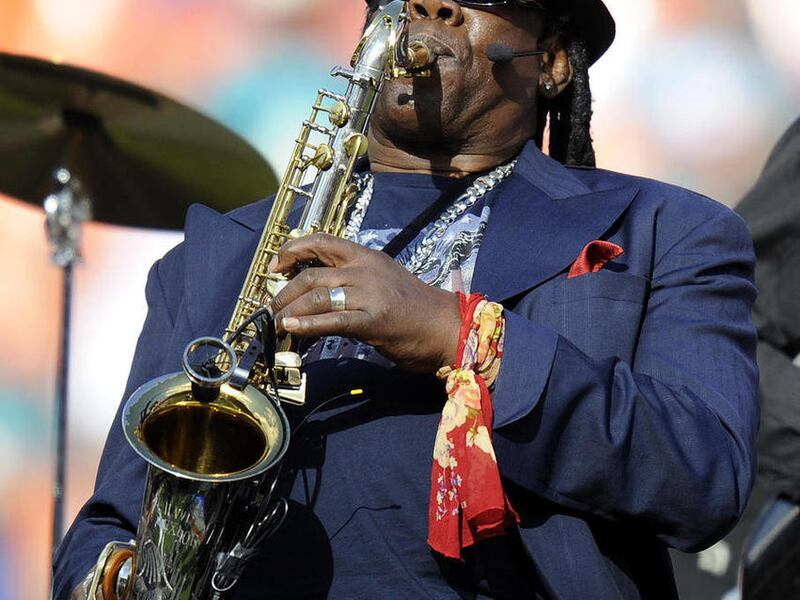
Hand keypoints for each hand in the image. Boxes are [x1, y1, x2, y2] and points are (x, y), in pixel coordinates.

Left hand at [268, 233, 461, 372]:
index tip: (275, 266)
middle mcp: (366, 270)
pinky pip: (332, 320)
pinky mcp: (373, 320)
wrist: (446, 326)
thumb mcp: (382, 281)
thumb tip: (317, 290)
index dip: (292, 250)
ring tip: (276, 323)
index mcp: (367, 257)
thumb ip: (353, 280)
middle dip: (283, 292)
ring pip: (317, 296)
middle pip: (312, 274)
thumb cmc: (414, 308)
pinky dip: (307, 323)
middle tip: (270, 307)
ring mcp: (370, 294)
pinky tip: (292, 327)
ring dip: (289, 310)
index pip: (322, 242)